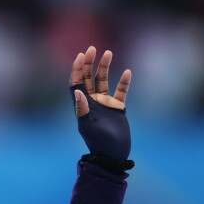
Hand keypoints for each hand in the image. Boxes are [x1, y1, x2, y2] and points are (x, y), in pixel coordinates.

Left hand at [70, 46, 131, 160]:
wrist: (112, 154)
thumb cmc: (99, 142)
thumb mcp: (89, 126)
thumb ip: (82, 110)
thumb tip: (77, 92)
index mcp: (82, 105)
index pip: (76, 83)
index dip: (76, 69)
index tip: (80, 56)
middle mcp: (92, 102)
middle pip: (88, 78)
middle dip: (89, 63)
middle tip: (92, 48)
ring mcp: (105, 104)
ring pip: (103, 81)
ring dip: (104, 67)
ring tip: (108, 53)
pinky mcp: (117, 108)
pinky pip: (120, 92)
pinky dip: (123, 82)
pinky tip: (127, 72)